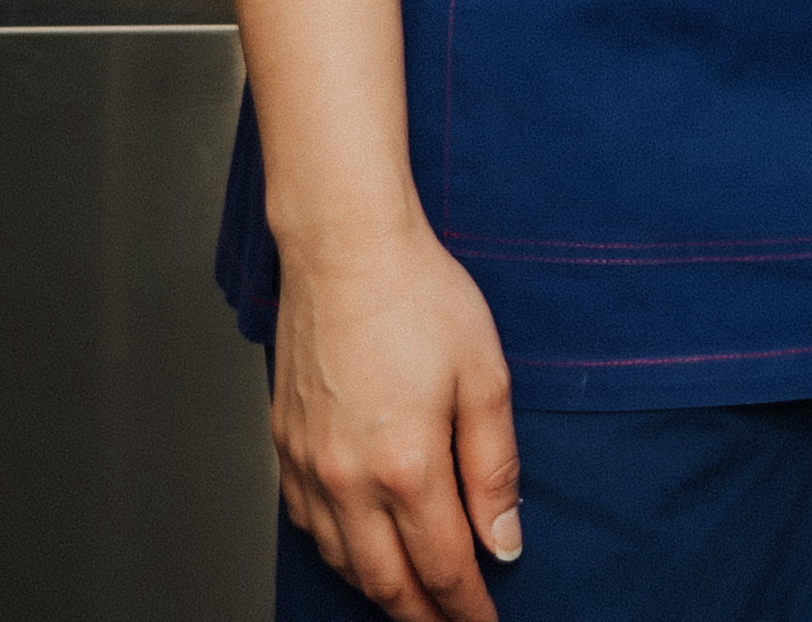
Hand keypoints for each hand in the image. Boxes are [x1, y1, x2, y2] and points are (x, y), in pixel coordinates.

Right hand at [271, 218, 518, 620]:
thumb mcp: (484, 376)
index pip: (443, 567)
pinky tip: (357, 550)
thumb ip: (495, 468)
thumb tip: (504, 541)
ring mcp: (309, 468)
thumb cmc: (420, 297)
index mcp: (406, 467)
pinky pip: (308, 527)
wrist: (345, 249)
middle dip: (423, 615)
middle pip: (387, 582)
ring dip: (380, 591)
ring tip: (412, 601)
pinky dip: (338, 554)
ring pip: (343, 562)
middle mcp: (348, 482)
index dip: (468, 606)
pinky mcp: (284, 448)